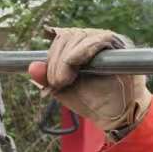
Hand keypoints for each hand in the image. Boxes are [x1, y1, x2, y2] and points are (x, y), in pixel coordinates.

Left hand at [28, 26, 150, 135]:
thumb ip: (47, 78)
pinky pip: (98, 39)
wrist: (117, 115)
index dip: (51, 56)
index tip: (51, 80)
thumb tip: (31, 67)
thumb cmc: (92, 101)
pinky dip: (82, 50)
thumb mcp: (63, 90)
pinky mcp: (120, 45)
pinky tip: (74, 64)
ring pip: (79, 36)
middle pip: (67, 36)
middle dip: (56, 60)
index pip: (61, 39)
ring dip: (66, 59)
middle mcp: (94, 39)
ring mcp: (108, 40)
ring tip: (65, 81)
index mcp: (79, 48)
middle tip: (57, 83)